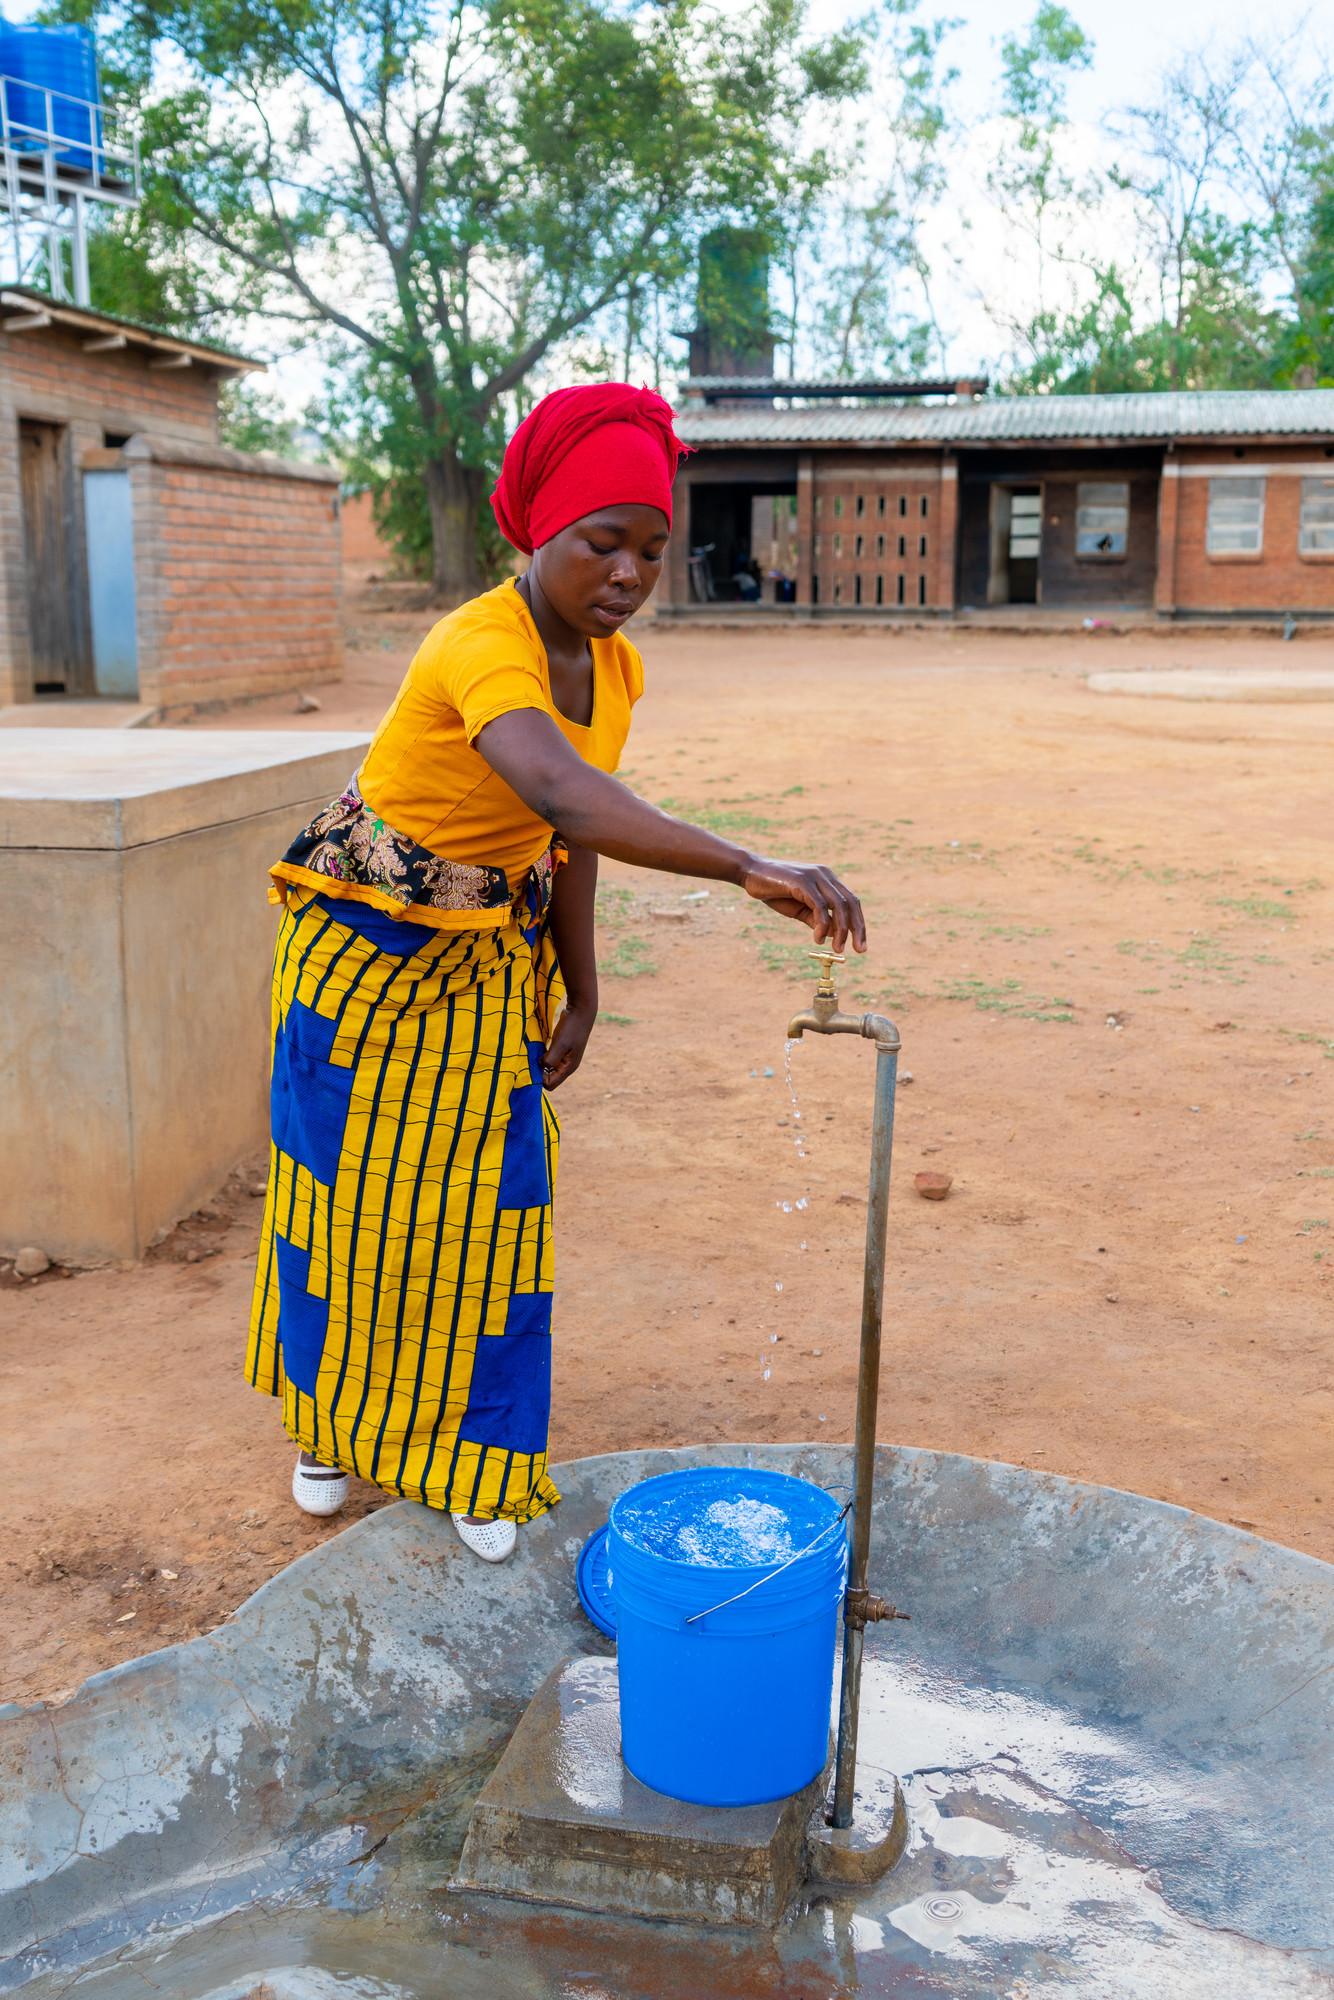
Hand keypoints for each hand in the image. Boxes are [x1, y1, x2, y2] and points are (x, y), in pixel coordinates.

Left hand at [542, 997, 596, 1090]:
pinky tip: (541, 1047)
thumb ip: (551, 1059)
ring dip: (541, 1063)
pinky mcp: (562, 1050)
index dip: (540, 1077)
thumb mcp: (560, 1044)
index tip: (537, 1062)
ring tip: (538, 1052)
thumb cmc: (571, 1027)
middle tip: (535, 1057)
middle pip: (549, 1079)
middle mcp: (567, 1066)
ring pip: (549, 1069)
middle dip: (540, 1071)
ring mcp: (566, 1058)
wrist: (581, 1011)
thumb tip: (542, 1066)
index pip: (550, 1084)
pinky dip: (544, 1056)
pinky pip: (550, 1060)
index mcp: (568, 1068)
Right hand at [740, 856, 866, 952]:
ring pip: (839, 905)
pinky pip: (820, 905)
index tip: (859, 944)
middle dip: (857, 928)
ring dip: (841, 930)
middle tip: (859, 950)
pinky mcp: (803, 881)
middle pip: (851, 903)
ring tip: (837, 949)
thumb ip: (816, 918)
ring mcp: (815, 876)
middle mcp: (825, 875)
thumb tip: (834, 933)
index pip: (851, 902)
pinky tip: (817, 938)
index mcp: (827, 880)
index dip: (858, 923)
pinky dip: (822, 924)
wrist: (750, 873)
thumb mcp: (799, 909)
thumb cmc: (774, 890)